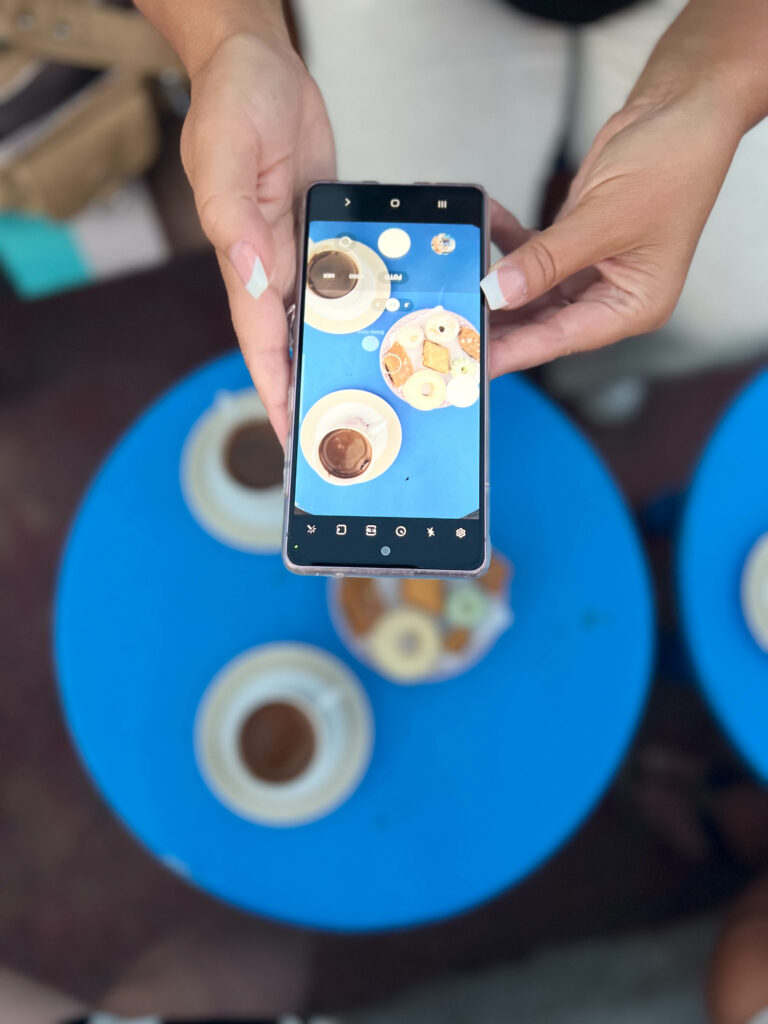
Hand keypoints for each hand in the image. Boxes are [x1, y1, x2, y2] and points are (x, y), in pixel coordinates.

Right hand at [181, 33, 335, 441]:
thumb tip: (251, 274)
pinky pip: (347, 283)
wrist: (260, 64)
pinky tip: (386, 333)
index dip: (277, 394)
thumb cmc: (231, 101)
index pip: (260, 344)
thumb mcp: (223, 155)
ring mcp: (301, 253)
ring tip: (374, 399)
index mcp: (244, 259)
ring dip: (342, 359)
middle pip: (293, 346)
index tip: (294, 439)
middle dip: (314, 391)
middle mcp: (272, 266)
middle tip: (345, 434)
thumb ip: (233, 218)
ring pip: (323, 322)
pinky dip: (362, 311)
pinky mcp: (325, 236)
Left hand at [482, 88, 741, 377]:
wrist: (681, 111)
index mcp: (633, 306)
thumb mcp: (605, 218)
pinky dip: (505, 239)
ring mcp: (590, 270)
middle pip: (541, 321)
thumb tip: (500, 291)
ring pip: (529, 291)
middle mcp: (611, 295)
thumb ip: (548, 260)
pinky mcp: (572, 244)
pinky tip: (483, 225)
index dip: (515, 351)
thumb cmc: (672, 165)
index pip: (562, 338)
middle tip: (451, 325)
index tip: (474, 362)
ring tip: (454, 284)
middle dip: (497, 322)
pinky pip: (529, 252)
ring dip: (494, 283)